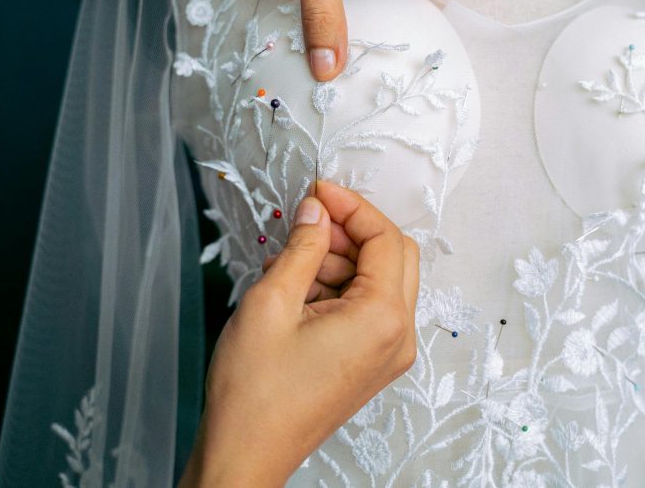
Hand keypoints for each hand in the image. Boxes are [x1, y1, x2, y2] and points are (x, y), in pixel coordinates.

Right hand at [179, 180, 418, 486]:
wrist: (246, 453)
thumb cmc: (254, 392)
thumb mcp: (271, 301)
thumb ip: (302, 246)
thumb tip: (317, 210)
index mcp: (383, 318)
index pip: (385, 238)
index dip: (352, 206)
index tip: (318, 191)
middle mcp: (398, 336)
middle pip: (393, 256)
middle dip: (350, 231)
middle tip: (307, 221)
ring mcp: (388, 353)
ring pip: (380, 280)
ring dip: (340, 261)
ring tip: (288, 265)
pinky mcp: (371, 362)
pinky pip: (368, 308)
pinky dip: (339, 288)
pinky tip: (296, 288)